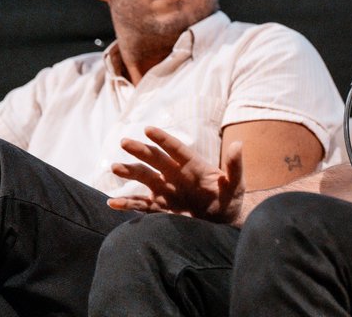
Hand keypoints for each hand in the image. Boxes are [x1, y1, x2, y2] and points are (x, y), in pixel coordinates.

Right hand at [107, 126, 243, 224]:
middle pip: (155, 159)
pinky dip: (126, 204)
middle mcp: (175, 175)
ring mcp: (166, 191)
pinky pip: (140, 205)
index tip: (148, 129)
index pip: (176, 149)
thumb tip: (239, 144)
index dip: (163, 139)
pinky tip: (112, 202)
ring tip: (115, 167)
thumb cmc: (230, 200)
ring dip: (129, 172)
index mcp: (193, 166)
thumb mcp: (235, 184)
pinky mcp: (160, 208)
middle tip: (124, 142)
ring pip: (144, 178)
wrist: (222, 223)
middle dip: (140, 151)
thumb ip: (235, 166)